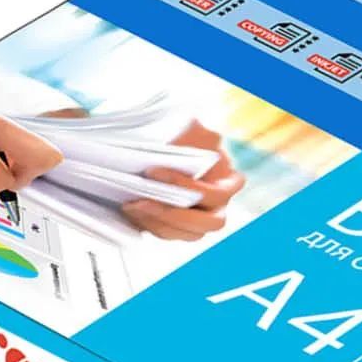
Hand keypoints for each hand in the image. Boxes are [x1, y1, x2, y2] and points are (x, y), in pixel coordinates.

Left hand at [121, 119, 245, 240]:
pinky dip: (150, 225)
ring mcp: (201, 219)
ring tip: (133, 205)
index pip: (217, 193)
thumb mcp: (187, 126)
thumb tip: (194, 128)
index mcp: (229, 180)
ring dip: (159, 222)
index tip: (154, 171)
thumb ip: (195, 129)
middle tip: (143, 200)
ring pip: (190, 234)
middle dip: (174, 213)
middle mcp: (220, 204)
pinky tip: (132, 210)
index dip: (189, 187)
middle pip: (210, 222)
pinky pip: (170, 235)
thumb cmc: (177, 138)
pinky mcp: (180, 228)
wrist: (154, 149)